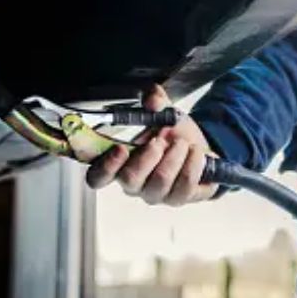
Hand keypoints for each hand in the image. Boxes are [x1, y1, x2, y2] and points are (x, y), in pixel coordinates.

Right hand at [85, 85, 218, 205]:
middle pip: (130, 179)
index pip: (98, 176)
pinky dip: (192, 164)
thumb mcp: (163, 114)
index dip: (105, 167)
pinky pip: (184, 185)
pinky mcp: (177, 198)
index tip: (120, 149)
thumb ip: (155, 102)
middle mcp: (133, 184)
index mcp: (120, 164)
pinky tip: (195, 153)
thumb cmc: (173, 135)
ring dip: (174, 157)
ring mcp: (155, 194)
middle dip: (148, 156)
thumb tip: (152, 99)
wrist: (198, 149)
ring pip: (159, 181)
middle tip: (161, 139)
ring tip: (182, 143)